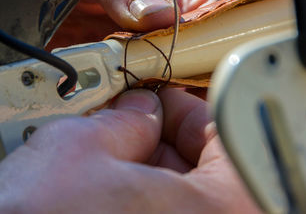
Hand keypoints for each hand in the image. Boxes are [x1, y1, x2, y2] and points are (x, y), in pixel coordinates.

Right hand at [0, 88, 260, 212]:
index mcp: (226, 207)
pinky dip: (137, 206)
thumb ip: (122, 120)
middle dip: (159, 142)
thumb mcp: (79, 151)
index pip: (220, 133)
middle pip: (202, 171)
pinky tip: (108, 199)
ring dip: (144, 176)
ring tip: (109, 168)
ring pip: (178, 199)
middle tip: (126, 129)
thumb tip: (138, 110)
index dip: (181, 108)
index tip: (157, 102)